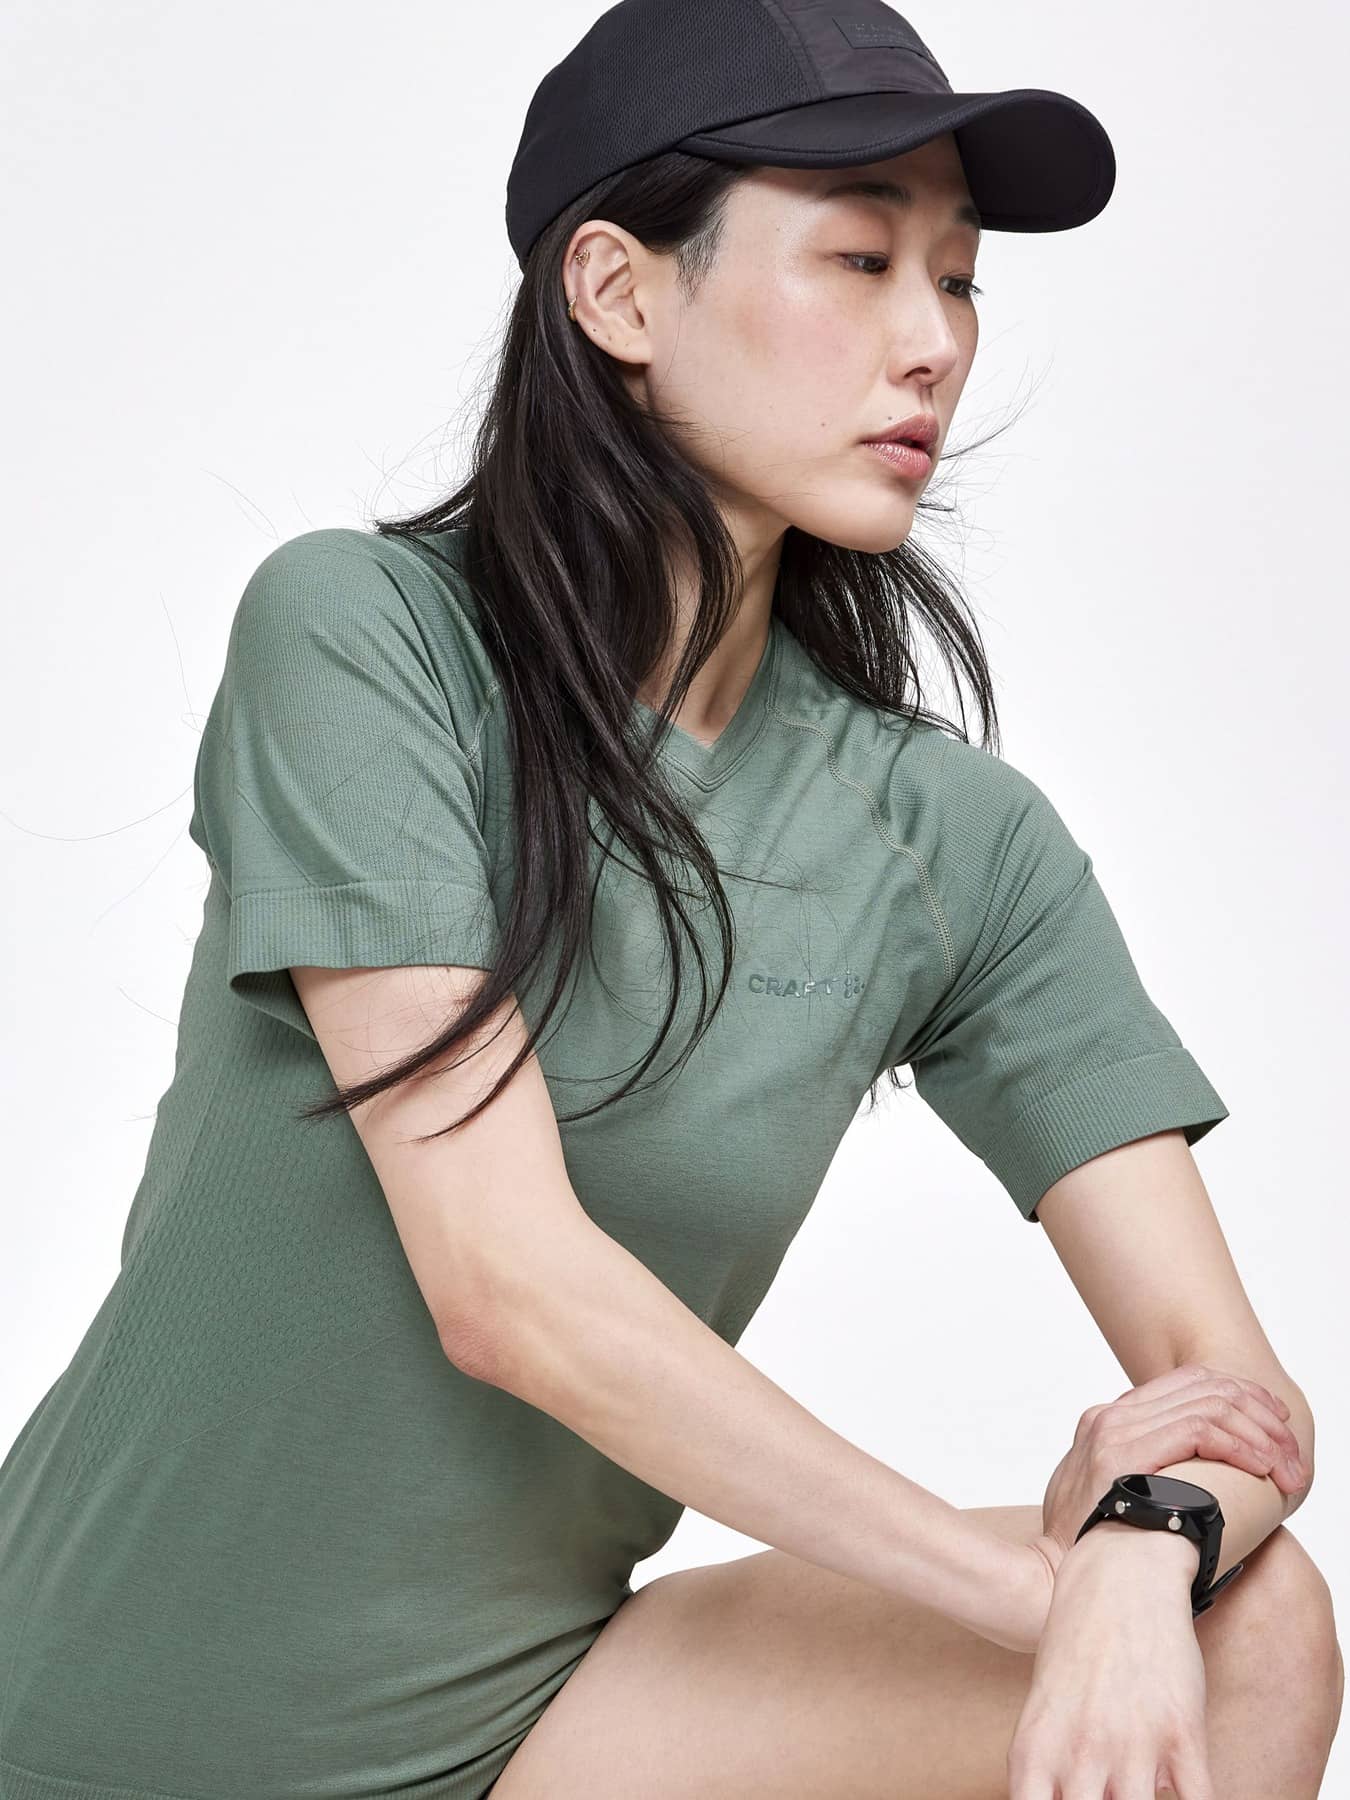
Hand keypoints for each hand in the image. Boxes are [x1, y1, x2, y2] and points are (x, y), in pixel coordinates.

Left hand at [1008, 1526, 1214, 1797]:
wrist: (1121, 1574)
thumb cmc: (1077, 1640)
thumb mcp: (1045, 1703)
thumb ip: (1052, 1766)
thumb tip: (1070, 1799)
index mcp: (1036, 1746)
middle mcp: (1080, 1751)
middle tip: (1109, 1797)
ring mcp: (1133, 1743)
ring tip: (1142, 1791)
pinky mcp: (1182, 1732)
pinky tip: (1189, 1797)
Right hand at [1027, 1360, 1307, 1581]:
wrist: (1049, 1575)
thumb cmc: (1085, 1548)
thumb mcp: (1107, 1495)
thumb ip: (1139, 1473)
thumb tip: (1190, 1481)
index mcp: (1108, 1419)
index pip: (1188, 1384)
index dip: (1241, 1397)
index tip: (1275, 1427)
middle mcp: (1110, 1415)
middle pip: (1206, 1387)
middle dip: (1260, 1416)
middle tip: (1291, 1454)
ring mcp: (1113, 1430)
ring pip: (1210, 1405)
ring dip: (1261, 1435)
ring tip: (1287, 1468)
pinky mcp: (1122, 1452)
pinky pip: (1200, 1429)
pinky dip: (1241, 1445)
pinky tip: (1263, 1469)